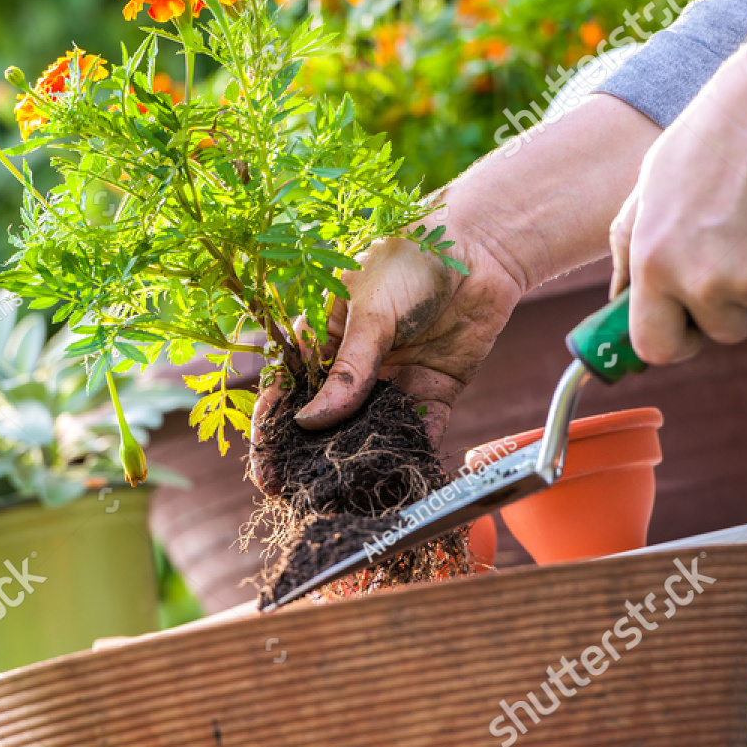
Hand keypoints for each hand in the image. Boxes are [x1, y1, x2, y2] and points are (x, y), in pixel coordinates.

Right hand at [248, 94, 660, 490]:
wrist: (480, 246)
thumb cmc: (410, 259)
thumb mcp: (369, 311)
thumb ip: (348, 370)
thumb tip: (311, 422)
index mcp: (322, 338)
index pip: (286, 390)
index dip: (273, 430)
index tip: (266, 468)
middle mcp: (353, 366)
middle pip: (324, 422)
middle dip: (311, 459)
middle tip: (301, 496)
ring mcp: (392, 382)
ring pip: (368, 433)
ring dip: (359, 463)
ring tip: (346, 500)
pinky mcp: (433, 392)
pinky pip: (419, 432)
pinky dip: (412, 456)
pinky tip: (401, 482)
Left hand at [608, 82, 746, 363]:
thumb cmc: (713, 139)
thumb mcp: (648, 189)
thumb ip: (630, 250)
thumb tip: (618, 301)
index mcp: (654, 263)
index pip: (653, 345)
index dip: (672, 342)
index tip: (683, 330)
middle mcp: (701, 280)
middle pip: (718, 333)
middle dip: (725, 311)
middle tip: (731, 256)